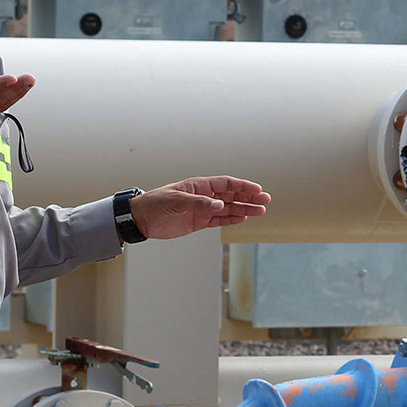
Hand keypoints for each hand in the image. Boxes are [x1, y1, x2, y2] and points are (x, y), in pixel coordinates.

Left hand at [130, 176, 269, 239]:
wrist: (141, 219)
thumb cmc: (156, 204)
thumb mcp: (177, 201)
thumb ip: (200, 204)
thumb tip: (220, 205)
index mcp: (199, 186)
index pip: (226, 184)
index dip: (243, 186)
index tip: (258, 190)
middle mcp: (203, 196)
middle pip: (231, 196)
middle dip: (249, 198)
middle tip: (265, 201)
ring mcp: (202, 209)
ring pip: (228, 208)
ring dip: (244, 210)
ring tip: (260, 212)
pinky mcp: (198, 222)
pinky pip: (219, 220)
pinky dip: (231, 219)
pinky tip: (243, 219)